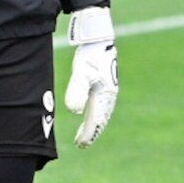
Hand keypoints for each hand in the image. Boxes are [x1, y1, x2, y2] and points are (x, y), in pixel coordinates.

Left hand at [65, 6, 118, 147]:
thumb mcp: (81, 72)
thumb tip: (74, 111)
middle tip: (82, 145)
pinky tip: (89, 114)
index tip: (80, 145)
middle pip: (101, 119)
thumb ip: (77, 91)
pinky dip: (96, 115)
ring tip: (85, 135)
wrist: (99, 38)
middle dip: (92, 132)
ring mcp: (108, 90)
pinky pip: (101, 105)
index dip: (88, 133)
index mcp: (105, 95)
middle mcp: (109, 95)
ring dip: (94, 125)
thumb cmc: (90, 55)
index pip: (96, 120)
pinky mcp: (105, 84)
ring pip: (102, 113)